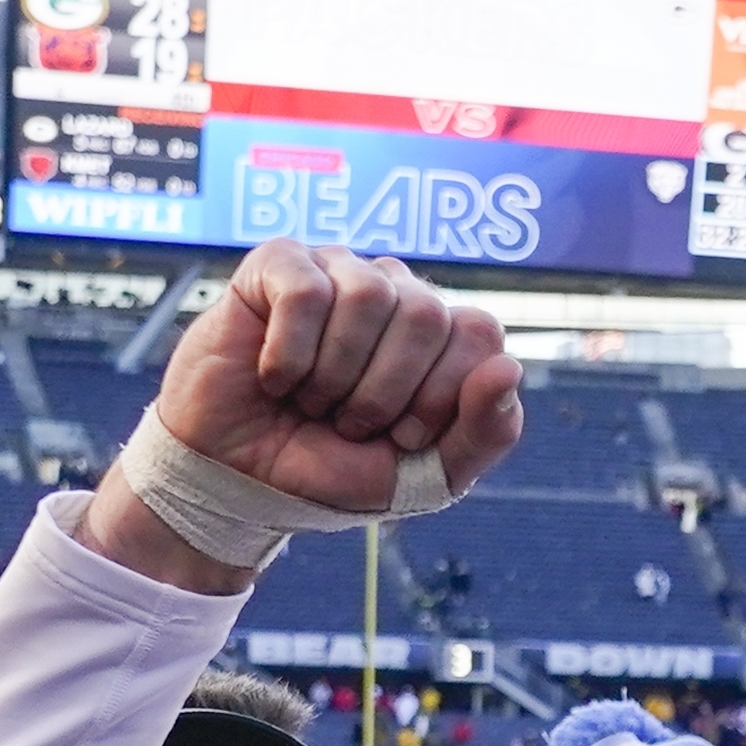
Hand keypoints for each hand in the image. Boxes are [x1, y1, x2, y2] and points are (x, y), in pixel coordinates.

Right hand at [85, 244, 524, 593]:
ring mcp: (338, 271)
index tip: (401, 437)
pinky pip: (306, 293)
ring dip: (334, 376)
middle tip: (348, 421)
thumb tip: (509, 367)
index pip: (478, 334)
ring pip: (367, 297)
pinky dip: (289, 355)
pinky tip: (275, 375)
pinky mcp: (277, 264)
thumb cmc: (329, 470)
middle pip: (427, 313)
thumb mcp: (421, 477)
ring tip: (310, 399)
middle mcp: (395, 292)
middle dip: (384, 392)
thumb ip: (484, 435)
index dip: (440, 397)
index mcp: (440, 336)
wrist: (236, 480)